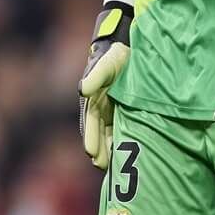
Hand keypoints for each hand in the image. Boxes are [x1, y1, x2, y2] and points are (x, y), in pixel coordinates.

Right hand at [79, 1, 132, 169]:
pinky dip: (121, 141)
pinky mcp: (124, 110)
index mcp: (92, 98)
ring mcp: (111, 109)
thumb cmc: (116, 55)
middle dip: (99, 149)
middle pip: (97, 132)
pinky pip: (121, 129)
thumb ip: (96, 76)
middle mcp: (99, 106)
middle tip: (101, 165)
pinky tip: (127, 154)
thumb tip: (82, 90)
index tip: (91, 152)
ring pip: (109, 133)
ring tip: (112, 167)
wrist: (131, 47)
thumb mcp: (107, 64)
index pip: (90, 121)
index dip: (91, 137)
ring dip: (109, 149)